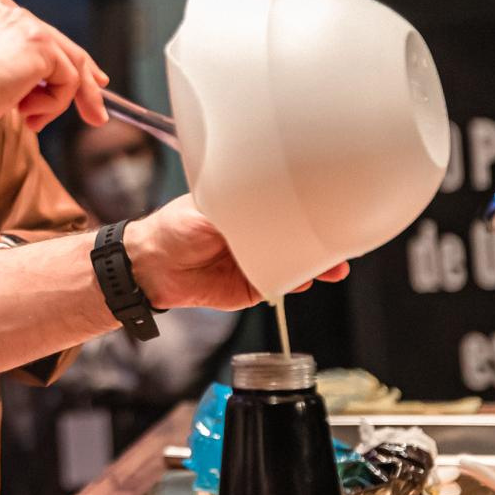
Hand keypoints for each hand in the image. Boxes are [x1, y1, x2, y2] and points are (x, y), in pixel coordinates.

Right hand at [0, 0, 106, 133]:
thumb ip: (12, 69)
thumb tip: (43, 86)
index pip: (39, 35)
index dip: (65, 60)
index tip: (87, 80)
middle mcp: (9, 11)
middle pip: (61, 45)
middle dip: (82, 82)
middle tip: (95, 112)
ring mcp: (26, 25)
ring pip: (67, 66)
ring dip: (54, 103)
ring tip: (29, 119)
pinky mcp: (41, 45)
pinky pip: (68, 80)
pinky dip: (54, 105)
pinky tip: (27, 113)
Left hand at [123, 195, 349, 309]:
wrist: (152, 265)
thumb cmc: (174, 227)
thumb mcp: (208, 209)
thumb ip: (238, 211)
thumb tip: (272, 210)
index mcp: (249, 210)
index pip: (287, 208)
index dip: (308, 210)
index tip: (332, 207)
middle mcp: (258, 236)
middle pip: (298, 238)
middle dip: (322, 241)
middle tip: (342, 243)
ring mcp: (258, 261)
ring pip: (296, 265)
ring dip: (316, 266)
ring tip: (332, 266)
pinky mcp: (254, 287)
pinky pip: (280, 286)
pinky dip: (293, 284)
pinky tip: (302, 279)